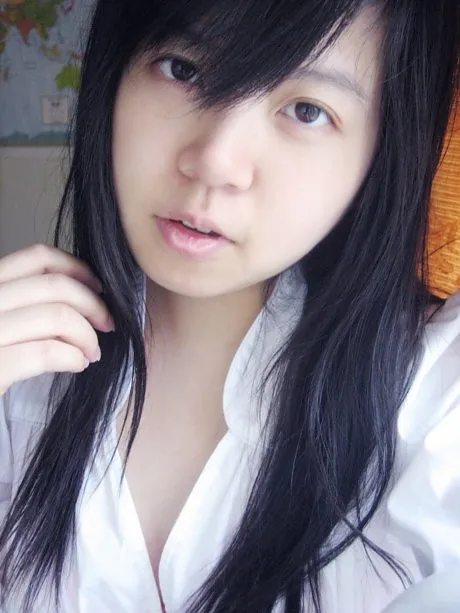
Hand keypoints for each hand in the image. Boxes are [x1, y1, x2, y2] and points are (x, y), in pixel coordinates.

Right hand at [0, 243, 113, 395]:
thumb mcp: (1, 318)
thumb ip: (26, 302)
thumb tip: (83, 295)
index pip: (38, 256)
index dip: (78, 269)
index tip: (98, 288)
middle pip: (55, 285)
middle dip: (93, 304)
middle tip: (107, 324)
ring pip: (57, 316)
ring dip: (86, 334)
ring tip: (91, 352)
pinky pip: (47, 352)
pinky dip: (73, 357)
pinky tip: (77, 364)